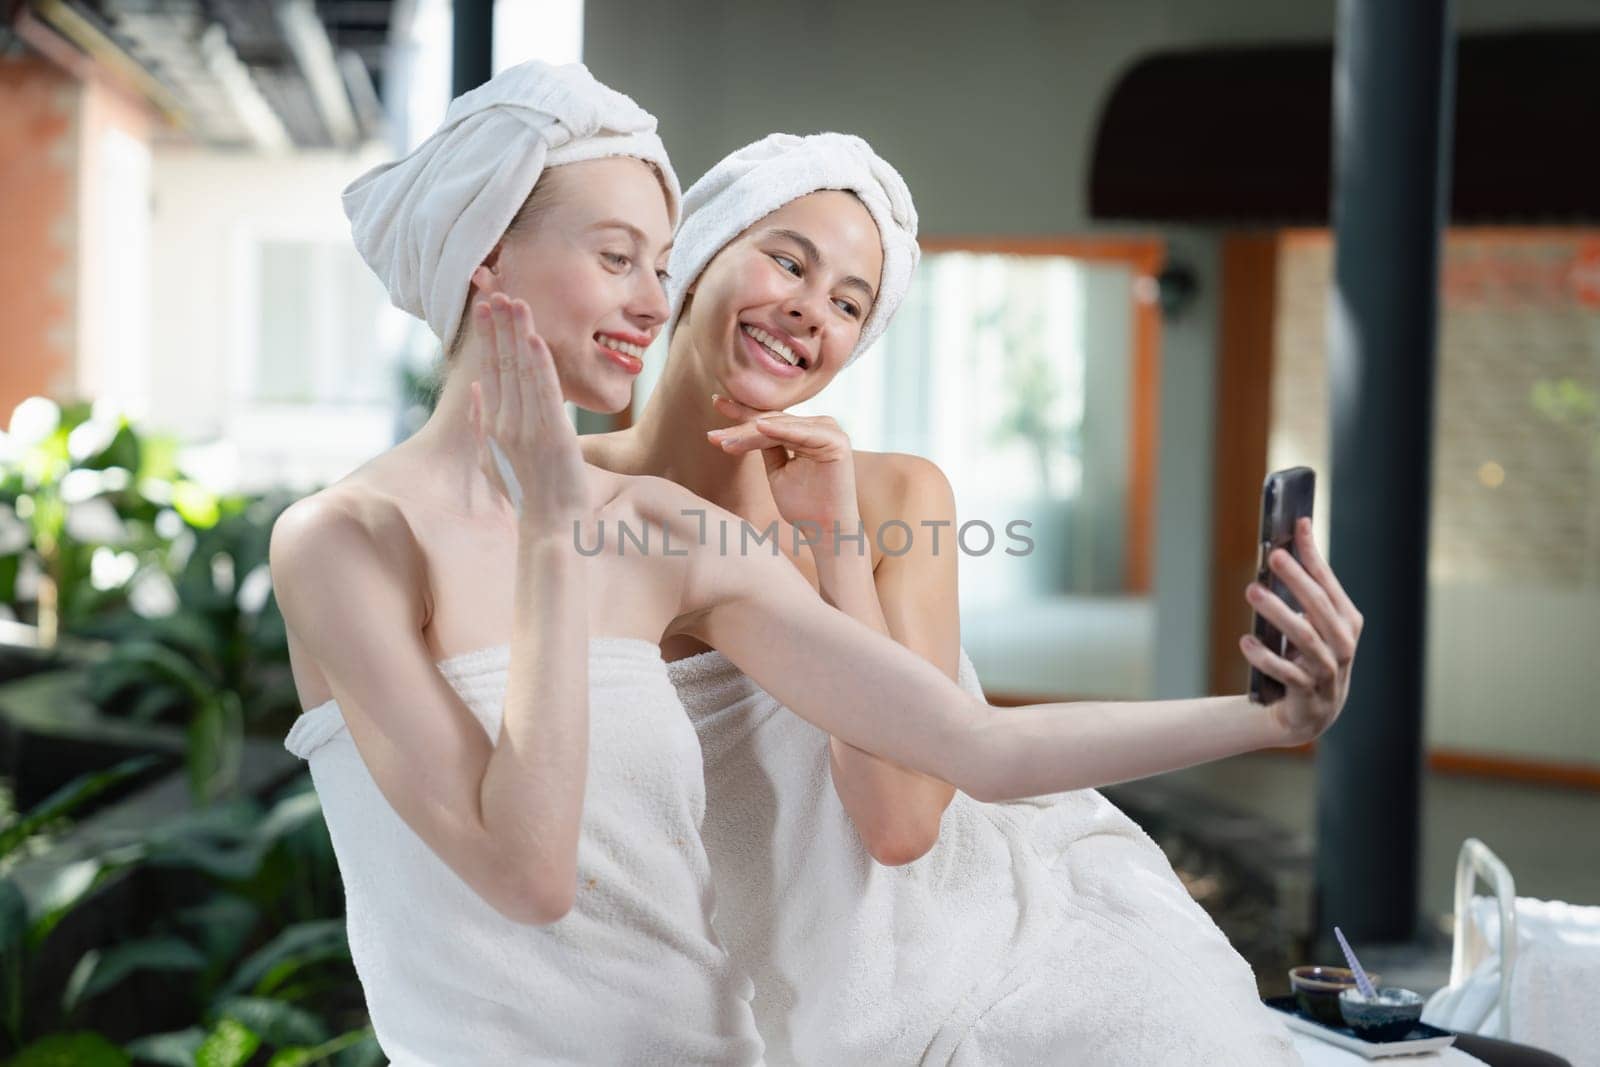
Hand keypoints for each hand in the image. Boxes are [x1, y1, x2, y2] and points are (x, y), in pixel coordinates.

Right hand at [467, 287, 590, 542]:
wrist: (549, 527)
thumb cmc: (527, 494)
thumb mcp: (495, 459)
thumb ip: (483, 423)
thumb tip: (475, 388)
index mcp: (494, 426)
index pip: (488, 371)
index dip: (487, 338)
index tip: (485, 307)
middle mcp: (506, 423)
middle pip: (500, 364)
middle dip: (498, 326)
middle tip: (496, 290)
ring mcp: (528, 428)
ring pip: (521, 372)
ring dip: (518, 335)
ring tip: (515, 302)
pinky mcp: (552, 434)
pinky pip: (544, 392)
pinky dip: (539, 364)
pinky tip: (534, 338)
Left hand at [705, 393, 861, 536]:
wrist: (826, 531)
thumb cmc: (804, 506)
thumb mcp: (778, 471)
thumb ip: (768, 447)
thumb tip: (747, 427)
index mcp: (808, 430)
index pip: (770, 419)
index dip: (742, 414)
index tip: (716, 404)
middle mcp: (821, 425)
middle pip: (772, 421)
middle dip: (740, 426)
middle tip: (712, 434)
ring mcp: (829, 430)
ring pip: (780, 427)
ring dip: (750, 434)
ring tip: (724, 441)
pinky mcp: (835, 441)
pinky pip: (800, 433)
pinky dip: (779, 430)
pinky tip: (758, 427)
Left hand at [1238, 518, 1363, 744]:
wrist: (1310, 713)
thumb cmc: (1307, 658)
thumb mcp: (1311, 625)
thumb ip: (1303, 593)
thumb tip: (1283, 548)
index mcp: (1347, 622)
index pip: (1329, 582)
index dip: (1315, 554)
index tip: (1298, 524)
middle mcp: (1343, 644)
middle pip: (1320, 606)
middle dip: (1297, 578)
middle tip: (1274, 555)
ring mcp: (1329, 671)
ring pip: (1304, 637)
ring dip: (1277, 612)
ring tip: (1252, 590)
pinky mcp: (1309, 694)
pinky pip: (1287, 673)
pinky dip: (1265, 657)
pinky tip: (1245, 642)